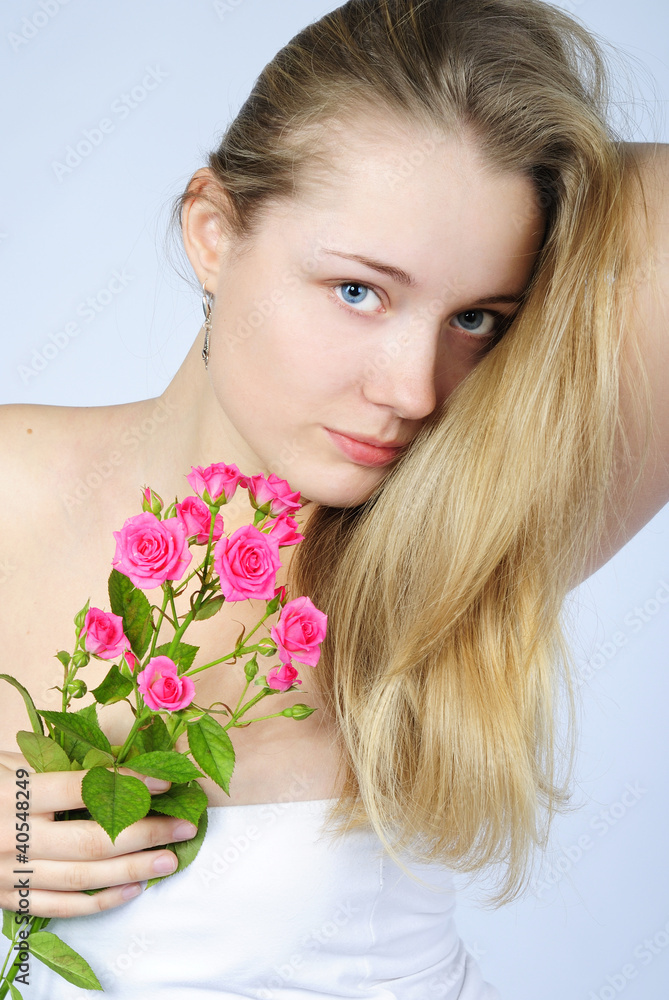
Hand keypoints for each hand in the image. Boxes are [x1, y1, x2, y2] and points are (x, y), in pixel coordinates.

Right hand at [0, 751, 197, 918]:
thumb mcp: (15, 761)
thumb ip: (61, 762)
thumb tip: (121, 760)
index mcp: (17, 794)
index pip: (82, 789)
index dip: (128, 785)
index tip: (166, 784)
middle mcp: (15, 836)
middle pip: (92, 839)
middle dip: (146, 834)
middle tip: (184, 828)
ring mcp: (11, 872)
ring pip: (83, 877)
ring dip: (134, 870)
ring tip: (172, 861)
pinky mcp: (7, 898)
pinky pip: (59, 907)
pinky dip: (100, 902)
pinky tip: (132, 890)